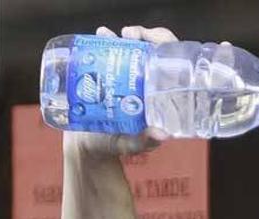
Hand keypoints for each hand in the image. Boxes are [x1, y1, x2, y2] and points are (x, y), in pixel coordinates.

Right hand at [63, 26, 178, 157]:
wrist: (86, 145)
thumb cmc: (113, 145)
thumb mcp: (129, 144)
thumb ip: (144, 141)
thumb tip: (163, 135)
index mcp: (158, 95)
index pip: (172, 63)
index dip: (169, 45)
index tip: (158, 38)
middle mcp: (145, 82)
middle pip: (152, 49)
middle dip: (145, 35)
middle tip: (131, 34)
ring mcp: (125, 76)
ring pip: (130, 47)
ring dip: (123, 36)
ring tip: (111, 34)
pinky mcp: (106, 74)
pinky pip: (108, 52)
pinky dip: (105, 40)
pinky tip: (101, 34)